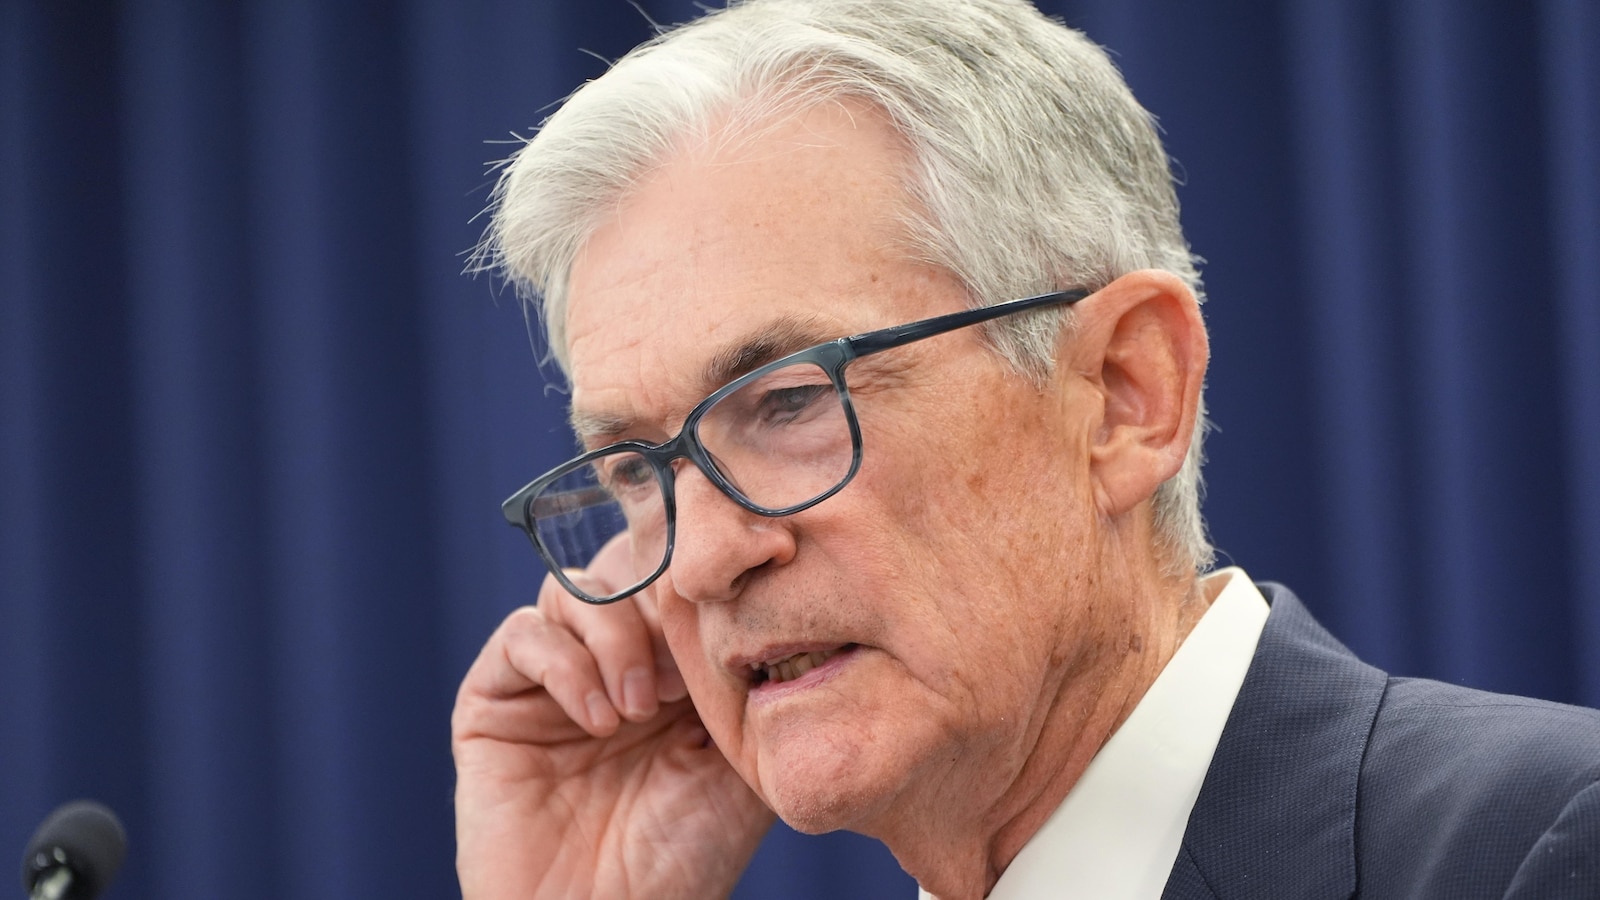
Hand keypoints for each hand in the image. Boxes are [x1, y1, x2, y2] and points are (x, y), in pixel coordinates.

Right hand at [452, 534, 773, 898]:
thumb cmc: (683, 862)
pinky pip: (522, 636)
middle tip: (684, 672)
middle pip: (622, 571)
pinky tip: (599, 719)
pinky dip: (565, 663)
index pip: (676, 584)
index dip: (698, 587)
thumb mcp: (744, 767)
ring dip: (615, 636)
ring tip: (641, 709)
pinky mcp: (494, 702)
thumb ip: (751, 690)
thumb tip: (764, 613)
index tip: (728, 622)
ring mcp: (551, 681)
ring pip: (574, 592)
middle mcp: (609, 665)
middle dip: (657, 604)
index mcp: (672, 671)